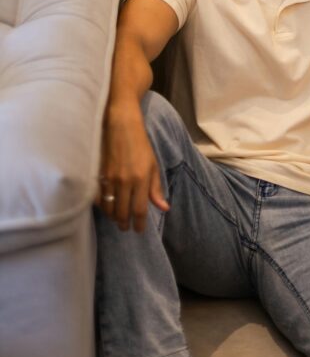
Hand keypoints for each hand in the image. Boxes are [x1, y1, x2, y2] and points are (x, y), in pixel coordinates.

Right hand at [96, 101, 168, 232]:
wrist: (121, 126)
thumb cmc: (140, 145)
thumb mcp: (153, 165)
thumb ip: (155, 188)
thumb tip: (163, 208)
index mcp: (141, 179)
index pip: (139, 210)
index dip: (139, 224)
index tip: (139, 230)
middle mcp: (125, 181)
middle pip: (123, 213)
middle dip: (125, 224)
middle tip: (126, 227)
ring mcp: (110, 179)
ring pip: (109, 209)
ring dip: (114, 217)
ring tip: (118, 219)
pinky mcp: (99, 175)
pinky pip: (99, 199)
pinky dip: (103, 206)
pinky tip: (107, 207)